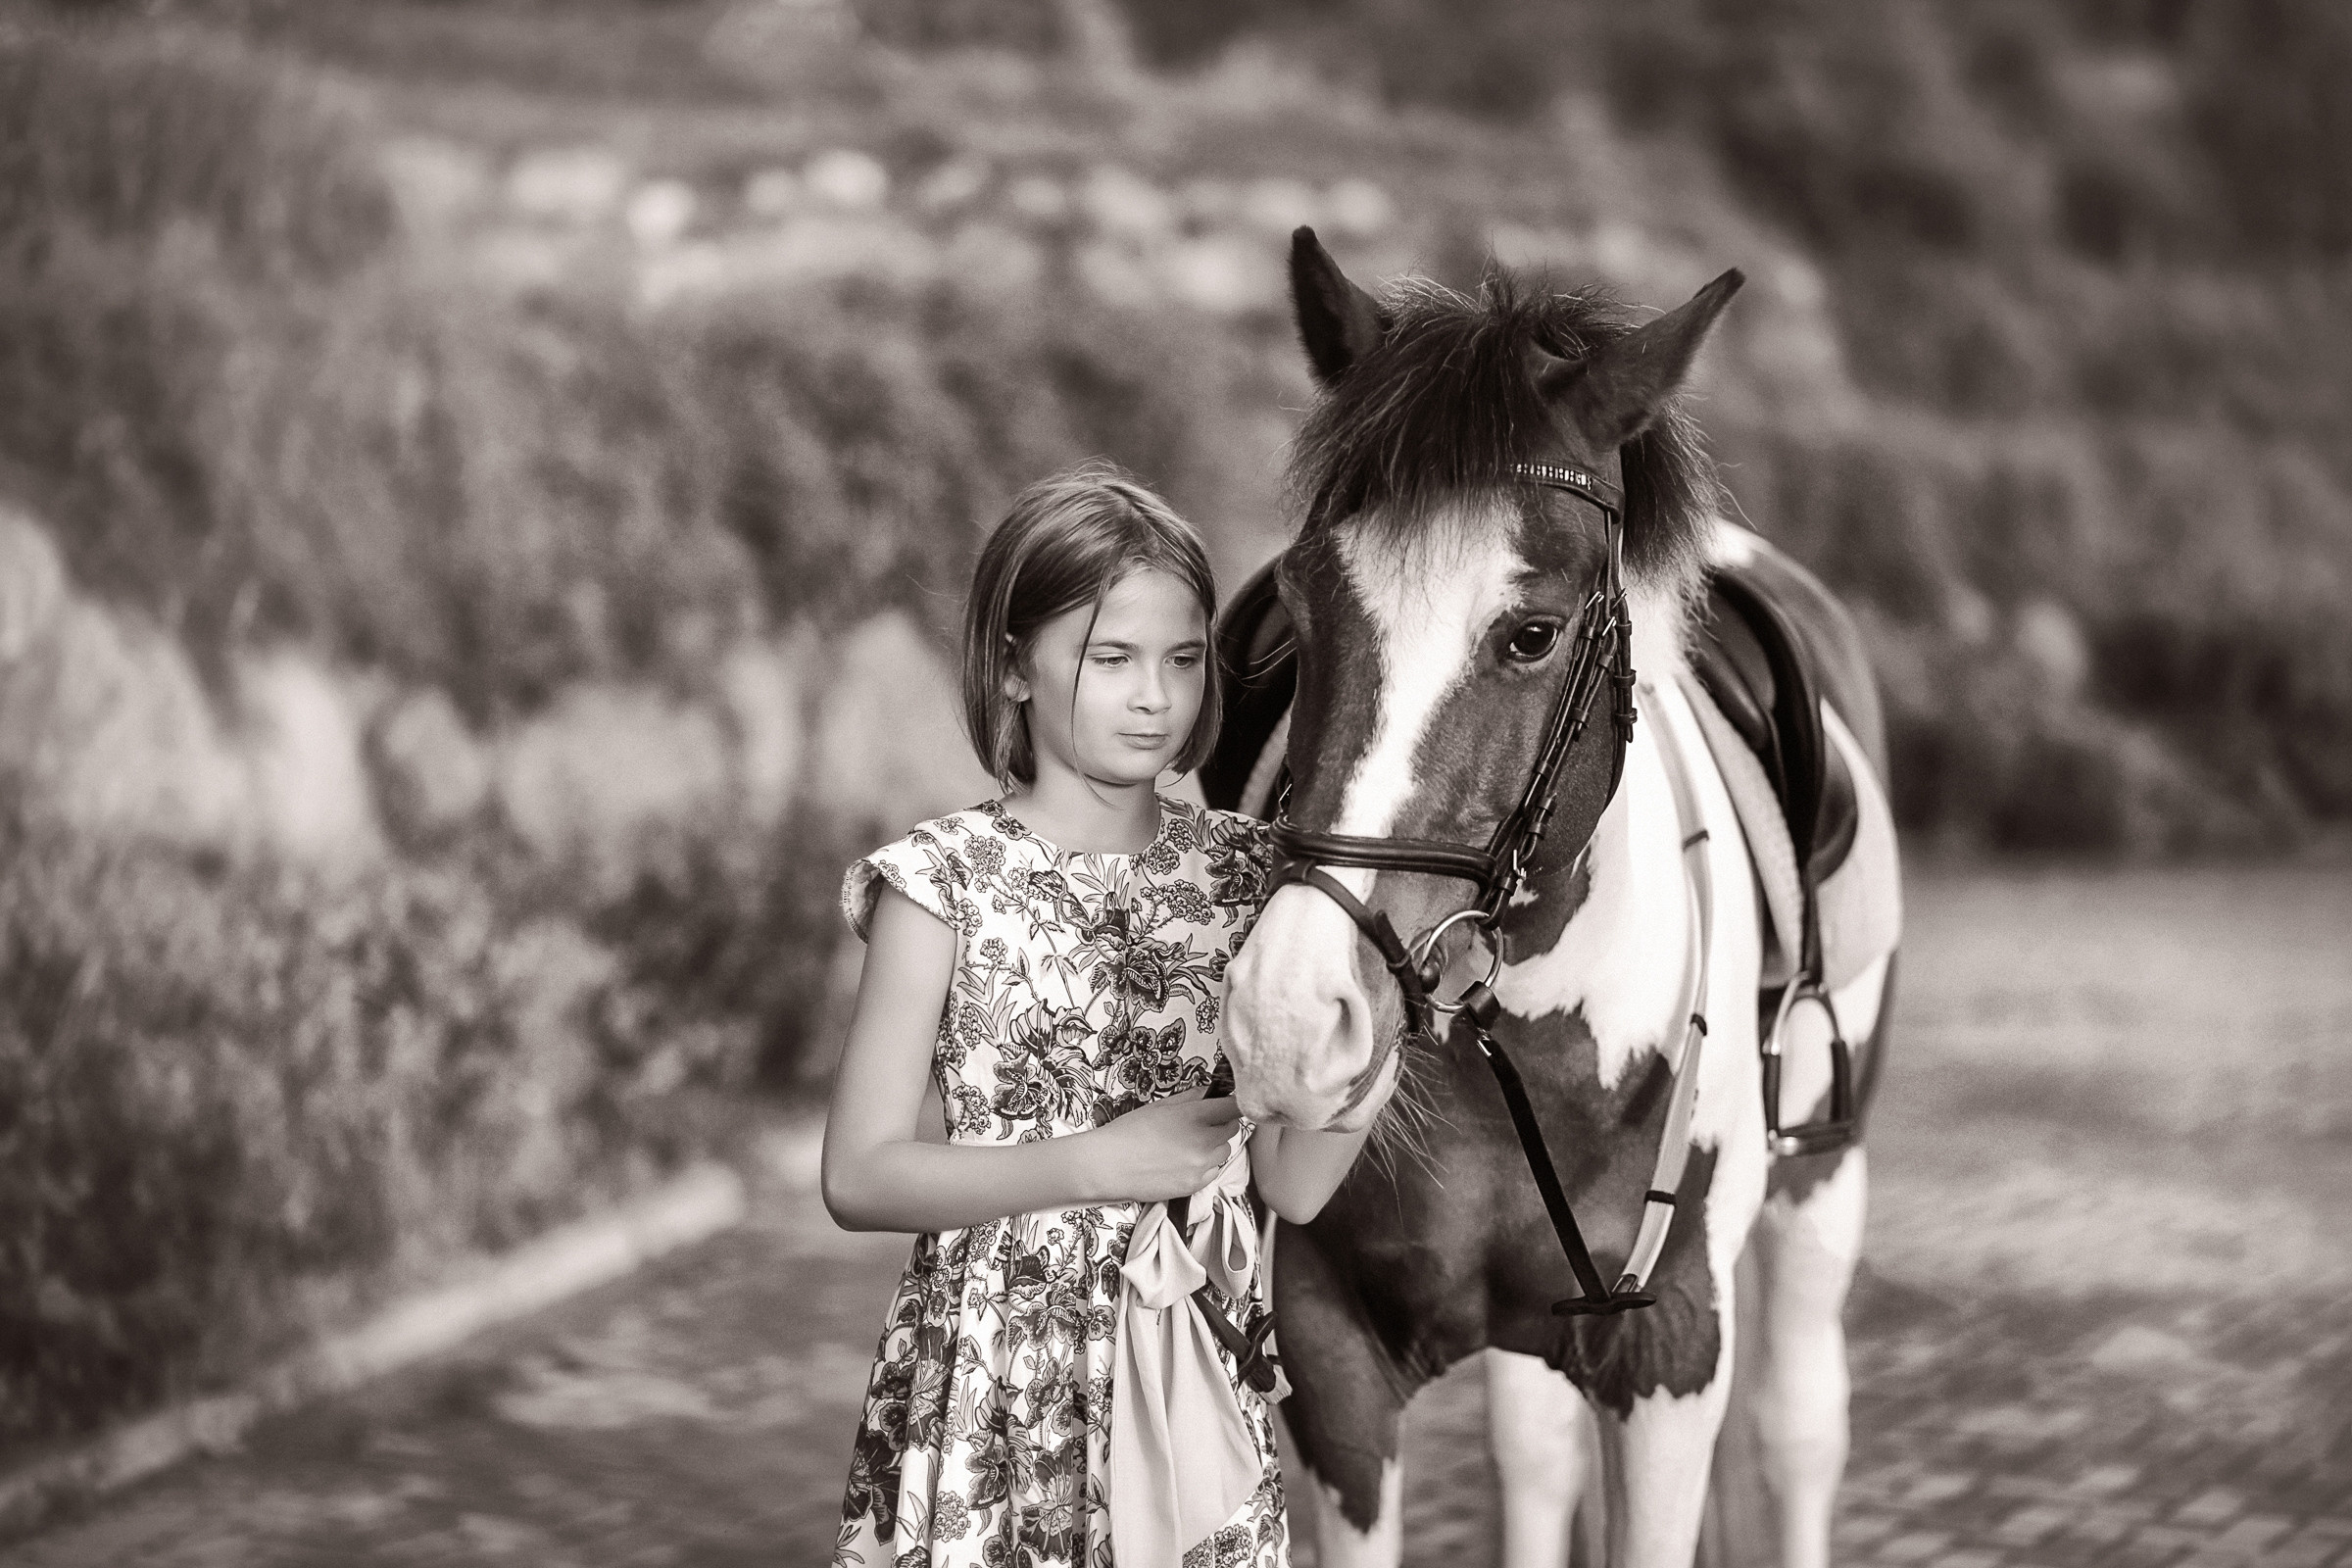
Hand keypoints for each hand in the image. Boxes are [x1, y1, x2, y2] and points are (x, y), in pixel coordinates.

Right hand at [1086, 1095, 1243, 1203]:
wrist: (1109, 1166)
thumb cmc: (1128, 1133)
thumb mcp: (1159, 1106)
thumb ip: (1190, 1098)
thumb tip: (1209, 1092)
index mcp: (1194, 1116)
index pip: (1234, 1106)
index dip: (1235, 1103)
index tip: (1232, 1103)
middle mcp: (1203, 1140)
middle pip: (1232, 1128)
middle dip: (1221, 1123)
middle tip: (1202, 1125)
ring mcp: (1201, 1165)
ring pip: (1225, 1151)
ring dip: (1214, 1146)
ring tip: (1189, 1146)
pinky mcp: (1196, 1184)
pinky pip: (1214, 1171)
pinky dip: (1205, 1166)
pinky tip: (1184, 1162)